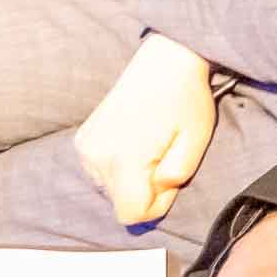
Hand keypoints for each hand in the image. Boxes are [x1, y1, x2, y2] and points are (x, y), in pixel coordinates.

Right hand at [73, 34, 219, 225]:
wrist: (163, 63)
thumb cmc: (186, 101)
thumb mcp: (195, 141)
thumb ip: (176, 176)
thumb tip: (156, 194)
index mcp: (123, 159)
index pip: (131, 214)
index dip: (157, 205)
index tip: (172, 179)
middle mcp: (95, 156)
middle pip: (121, 202)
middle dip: (146, 190)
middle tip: (165, 155)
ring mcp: (84, 147)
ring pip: (111, 189)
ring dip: (133, 178)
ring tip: (150, 145)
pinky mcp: (81, 140)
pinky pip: (101, 172)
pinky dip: (119, 166)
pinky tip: (135, 141)